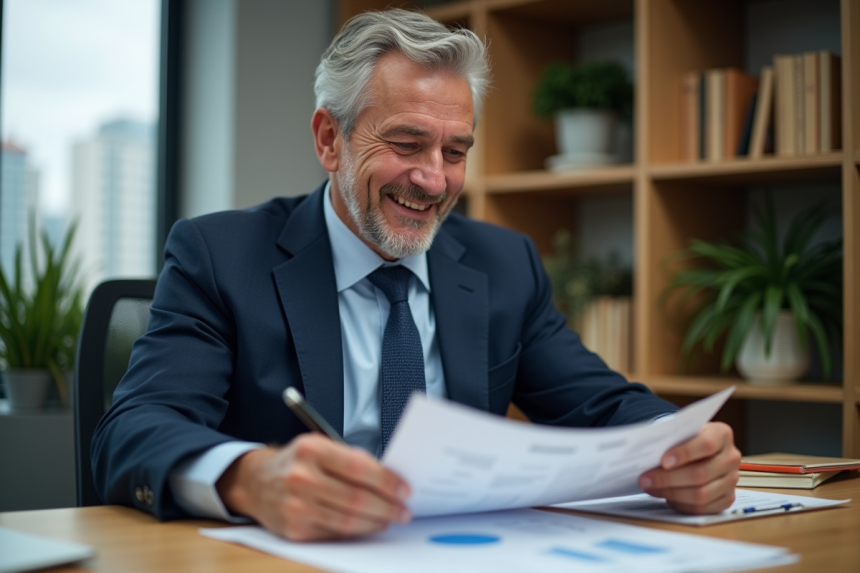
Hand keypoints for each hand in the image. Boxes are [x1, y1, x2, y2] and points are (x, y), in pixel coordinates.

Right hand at [216, 434, 410, 540]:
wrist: (256, 482)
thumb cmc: (295, 462)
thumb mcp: (319, 445)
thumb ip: (350, 459)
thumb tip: (388, 478)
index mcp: (312, 449)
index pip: (358, 467)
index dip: (386, 481)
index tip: (404, 488)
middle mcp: (302, 477)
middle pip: (356, 498)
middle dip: (387, 506)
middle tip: (403, 509)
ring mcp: (296, 505)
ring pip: (348, 520)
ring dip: (376, 522)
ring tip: (390, 518)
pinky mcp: (294, 529)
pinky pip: (334, 533)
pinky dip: (356, 532)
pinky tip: (368, 525)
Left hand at [638, 421, 740, 513]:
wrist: (697, 450)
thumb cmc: (685, 439)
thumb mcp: (681, 432)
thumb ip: (671, 439)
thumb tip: (648, 452)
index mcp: (722, 434)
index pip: (706, 444)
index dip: (684, 453)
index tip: (663, 460)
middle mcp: (731, 457)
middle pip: (700, 473)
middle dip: (668, 478)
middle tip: (646, 479)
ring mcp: (731, 480)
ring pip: (701, 494)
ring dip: (671, 493)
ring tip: (651, 488)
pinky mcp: (727, 498)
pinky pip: (703, 508)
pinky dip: (681, 504)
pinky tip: (667, 497)